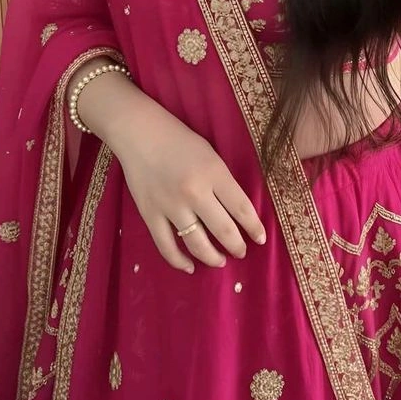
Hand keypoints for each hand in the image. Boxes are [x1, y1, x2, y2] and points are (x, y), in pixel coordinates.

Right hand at [110, 93, 266, 273]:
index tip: (261, 239)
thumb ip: (223, 181)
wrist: (139, 133)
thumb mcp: (210, 155)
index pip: (242, 208)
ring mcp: (171, 206)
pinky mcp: (150, 215)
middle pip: (224, 230)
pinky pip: (167, 246)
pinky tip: (190, 266)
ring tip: (220, 261)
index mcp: (214, 173)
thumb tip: (236, 211)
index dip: (254, 228)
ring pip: (197, 243)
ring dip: (212, 257)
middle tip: (241, 252)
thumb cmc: (179, 139)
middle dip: (237, 246)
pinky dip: (179, 261)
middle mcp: (195, 192)